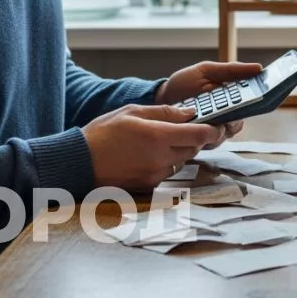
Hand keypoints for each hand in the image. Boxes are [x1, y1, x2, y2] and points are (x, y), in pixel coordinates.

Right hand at [81, 104, 225, 190]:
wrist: (79, 163)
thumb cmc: (103, 134)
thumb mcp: (133, 112)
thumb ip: (165, 112)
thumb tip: (189, 113)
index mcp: (159, 136)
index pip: (199, 135)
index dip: (212, 130)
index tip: (217, 125)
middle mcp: (161, 158)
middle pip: (193, 148)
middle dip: (194, 138)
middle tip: (184, 128)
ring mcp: (156, 174)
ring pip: (182, 160)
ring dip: (179, 150)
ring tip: (159, 140)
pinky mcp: (149, 185)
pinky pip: (168, 171)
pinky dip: (165, 162)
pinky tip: (148, 154)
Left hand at [154, 60, 259, 146]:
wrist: (160, 98)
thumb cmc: (184, 83)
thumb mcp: (206, 71)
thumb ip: (231, 70)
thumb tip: (259, 68)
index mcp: (231, 99)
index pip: (251, 105)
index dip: (257, 103)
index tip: (258, 99)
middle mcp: (225, 117)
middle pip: (238, 123)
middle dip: (233, 120)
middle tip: (227, 115)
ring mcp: (212, 129)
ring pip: (224, 135)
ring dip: (218, 129)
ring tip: (209, 121)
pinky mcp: (199, 140)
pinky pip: (208, 143)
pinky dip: (204, 137)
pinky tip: (197, 128)